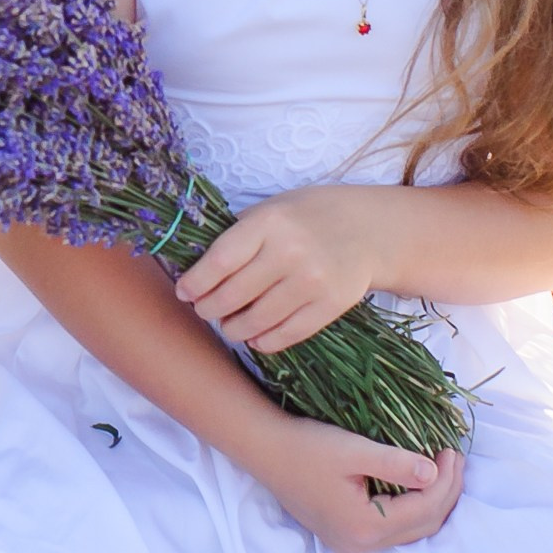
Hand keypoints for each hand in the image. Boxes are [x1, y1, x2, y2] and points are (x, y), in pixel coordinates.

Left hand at [175, 186, 400, 354]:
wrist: (367, 229)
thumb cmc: (307, 218)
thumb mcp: (270, 210)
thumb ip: (238, 236)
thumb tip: (195, 270)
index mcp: (269, 223)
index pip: (219, 262)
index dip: (195, 283)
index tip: (184, 292)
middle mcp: (290, 252)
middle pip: (233, 295)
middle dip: (209, 309)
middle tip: (204, 310)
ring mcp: (313, 281)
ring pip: (257, 321)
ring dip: (234, 329)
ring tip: (228, 324)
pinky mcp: (331, 305)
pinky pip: (287, 335)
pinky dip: (264, 342)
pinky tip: (255, 337)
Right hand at [248, 416, 464, 552]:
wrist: (264, 450)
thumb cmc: (306, 446)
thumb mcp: (354, 449)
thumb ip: (396, 463)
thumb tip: (434, 472)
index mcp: (364, 527)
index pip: (423, 509)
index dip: (445, 481)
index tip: (452, 450)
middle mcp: (359, 544)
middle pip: (421, 526)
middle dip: (445, 493)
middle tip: (454, 459)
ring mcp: (350, 543)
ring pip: (409, 531)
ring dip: (431, 502)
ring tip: (443, 470)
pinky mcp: (345, 534)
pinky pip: (392, 528)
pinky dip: (413, 508)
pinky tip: (417, 485)